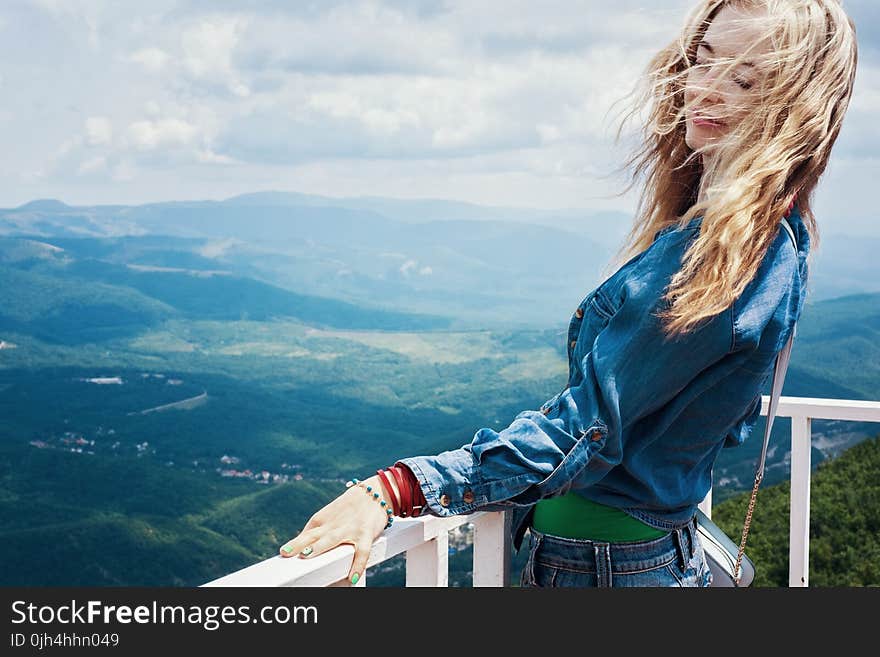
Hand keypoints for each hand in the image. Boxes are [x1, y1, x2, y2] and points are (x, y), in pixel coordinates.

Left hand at [278, 475, 392, 584]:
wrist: (374, 493)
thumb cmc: (348, 509)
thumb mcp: (329, 516)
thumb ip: (316, 532)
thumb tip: (299, 548)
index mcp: (322, 520)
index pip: (305, 534)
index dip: (293, 545)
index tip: (283, 555)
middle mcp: (333, 525)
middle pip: (313, 536)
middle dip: (300, 543)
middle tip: (286, 552)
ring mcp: (349, 529)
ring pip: (333, 539)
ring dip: (319, 547)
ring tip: (307, 557)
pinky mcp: (366, 534)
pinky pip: (362, 552)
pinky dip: (358, 565)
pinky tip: (352, 577)